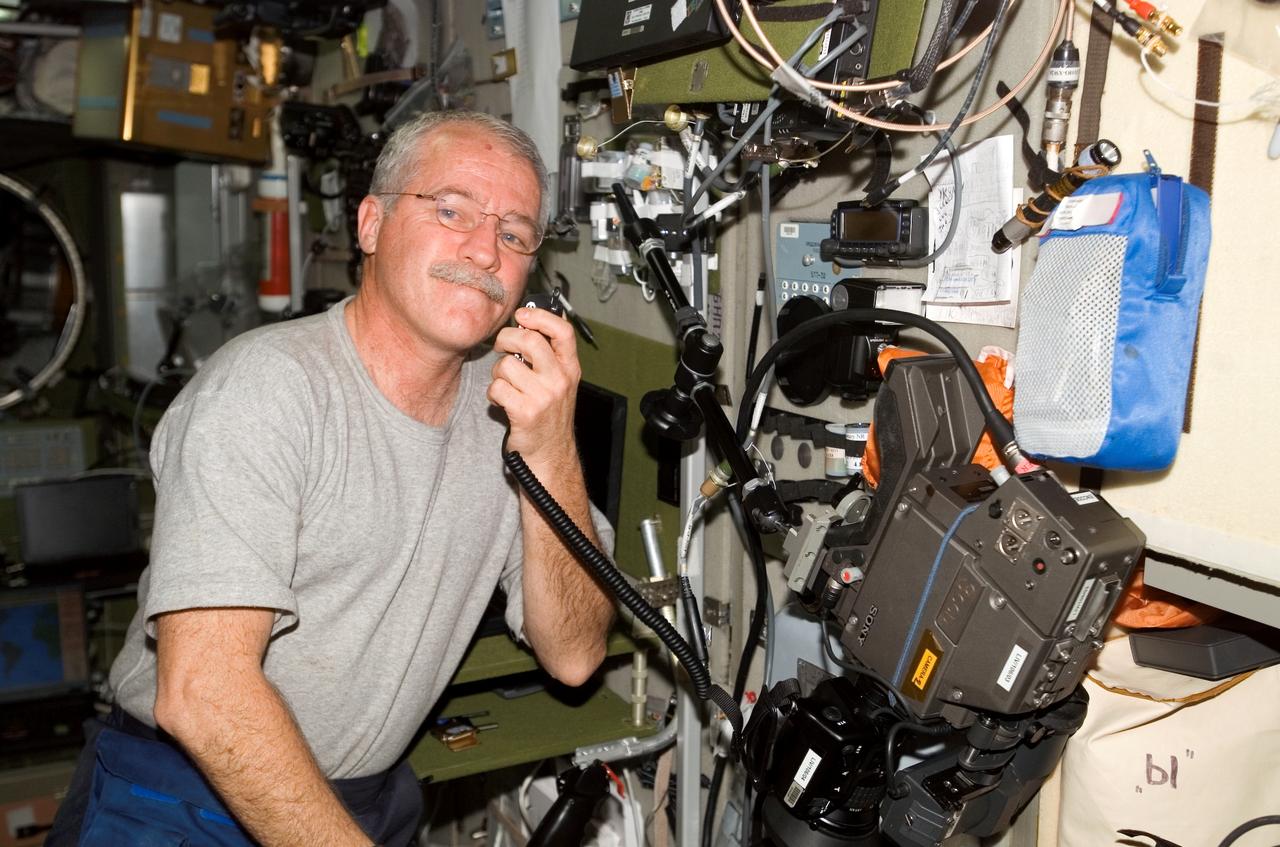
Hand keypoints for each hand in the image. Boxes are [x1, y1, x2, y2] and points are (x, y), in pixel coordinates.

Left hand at [489, 307, 580, 467]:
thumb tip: (532, 318)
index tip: (522, 315)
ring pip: (506, 365)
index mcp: (570, 368)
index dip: (540, 316)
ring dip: (498, 374)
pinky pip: (497, 388)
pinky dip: (493, 394)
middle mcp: (560, 380)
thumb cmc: (550, 415)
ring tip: (506, 385)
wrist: (551, 454)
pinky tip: (502, 401)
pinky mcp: (526, 412)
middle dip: (506, 338)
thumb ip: (550, 353)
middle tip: (502, 346)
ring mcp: (544, 396)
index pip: (562, 331)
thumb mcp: (560, 381)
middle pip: (529, 340)